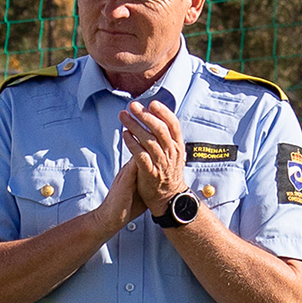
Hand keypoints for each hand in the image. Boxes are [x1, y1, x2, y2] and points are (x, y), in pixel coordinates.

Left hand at [112, 98, 185, 218]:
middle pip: (160, 129)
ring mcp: (162, 164)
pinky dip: (132, 144)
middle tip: (133, 106)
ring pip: (149, 141)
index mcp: (177, 146)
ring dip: (135, 126)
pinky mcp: (150, 174)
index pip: (173, 125)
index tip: (152, 103)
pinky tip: (125, 135)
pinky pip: (141, 156)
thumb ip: (164, 137)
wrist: (168, 198)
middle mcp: (171, 153)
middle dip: (145, 116)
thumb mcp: (171, 153)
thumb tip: (154, 117)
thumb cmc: (166, 173)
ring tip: (124, 117)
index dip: (164, 112)